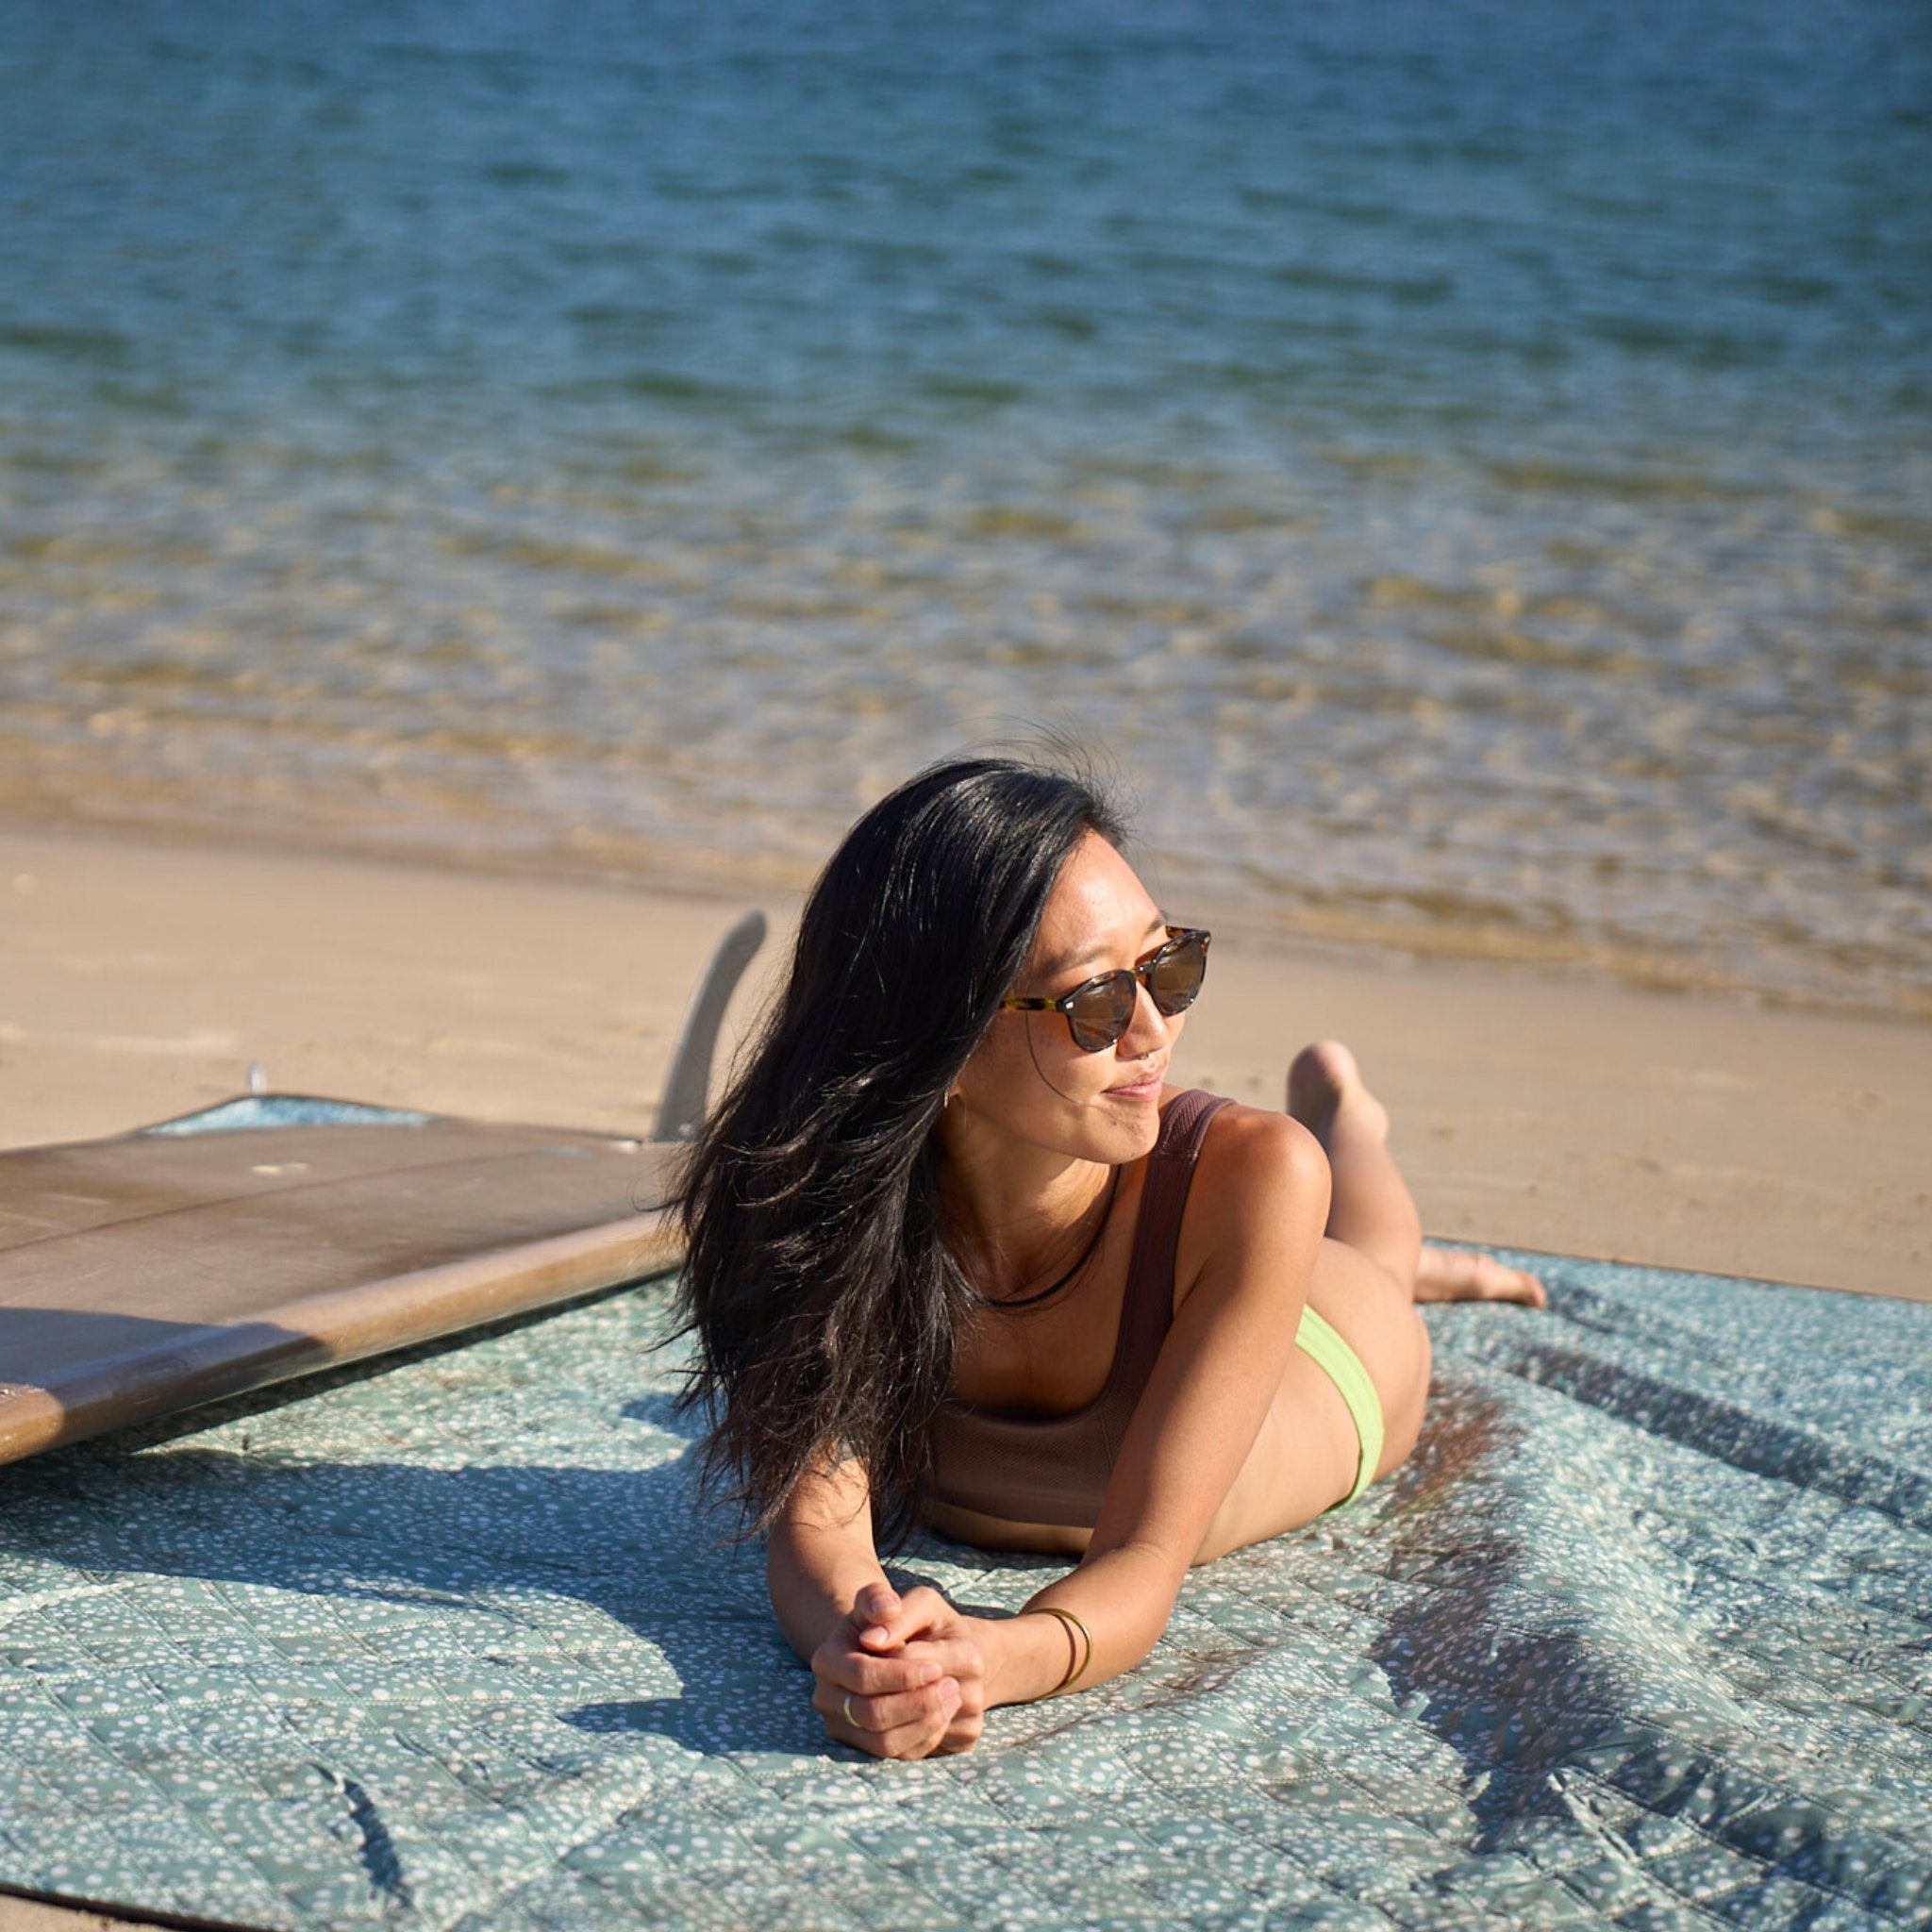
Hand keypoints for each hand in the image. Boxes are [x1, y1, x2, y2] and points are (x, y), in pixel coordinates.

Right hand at [810, 1581, 989, 1758]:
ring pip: (883, 1744)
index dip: (901, 1675)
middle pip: (871, 1715)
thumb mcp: (901, 1602)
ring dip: (924, 1723)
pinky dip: (925, 1738)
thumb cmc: (904, 1623)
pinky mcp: (866, 1751)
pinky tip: (945, 1715)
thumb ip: (883, 1602)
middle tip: (952, 1688)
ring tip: (954, 1698)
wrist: (905, 1648)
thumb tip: (877, 1629)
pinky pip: (897, 1757)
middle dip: (916, 1703)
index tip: (936, 1668)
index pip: (862, 1675)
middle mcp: (828, 1699)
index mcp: (828, 1659)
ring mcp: (845, 1729)